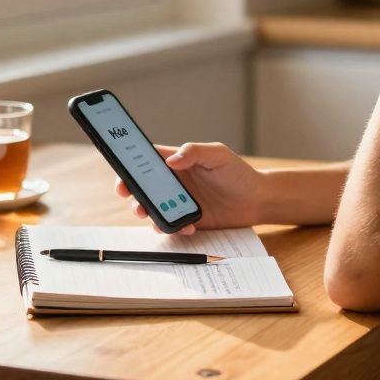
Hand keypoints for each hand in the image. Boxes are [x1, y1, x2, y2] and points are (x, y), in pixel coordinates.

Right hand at [113, 142, 264, 234]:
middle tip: (133, 200)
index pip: (146, 159)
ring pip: (152, 207)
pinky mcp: (187, 219)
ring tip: (155, 217)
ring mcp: (178, 201)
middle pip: (143, 186)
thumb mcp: (218, 155)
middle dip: (132, 193)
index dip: (129, 165)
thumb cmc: (238, 173)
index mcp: (177, 161)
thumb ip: (194, 152)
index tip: (122, 175)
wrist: (257, 201)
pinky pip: (170, 225)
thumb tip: (171, 160)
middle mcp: (173, 181)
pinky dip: (172, 227)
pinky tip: (187, 227)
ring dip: (148, 213)